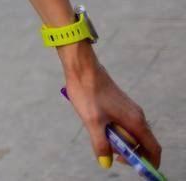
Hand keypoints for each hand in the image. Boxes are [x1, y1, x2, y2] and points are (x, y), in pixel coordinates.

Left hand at [63, 47, 161, 169]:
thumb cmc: (88, 93)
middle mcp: (137, 116)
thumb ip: (101, 144)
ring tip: (102, 136)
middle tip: (110, 152)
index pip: (153, 148)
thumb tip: (106, 162)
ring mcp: (130, 109)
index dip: (149, 162)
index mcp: (136, 122)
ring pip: (131, 133)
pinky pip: (124, 124)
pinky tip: (99, 125)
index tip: (136, 168)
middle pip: (142, 142)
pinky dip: (116, 131)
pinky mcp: (121, 105)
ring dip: (121, 141)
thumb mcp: (92, 122)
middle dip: (130, 152)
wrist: (82, 68)